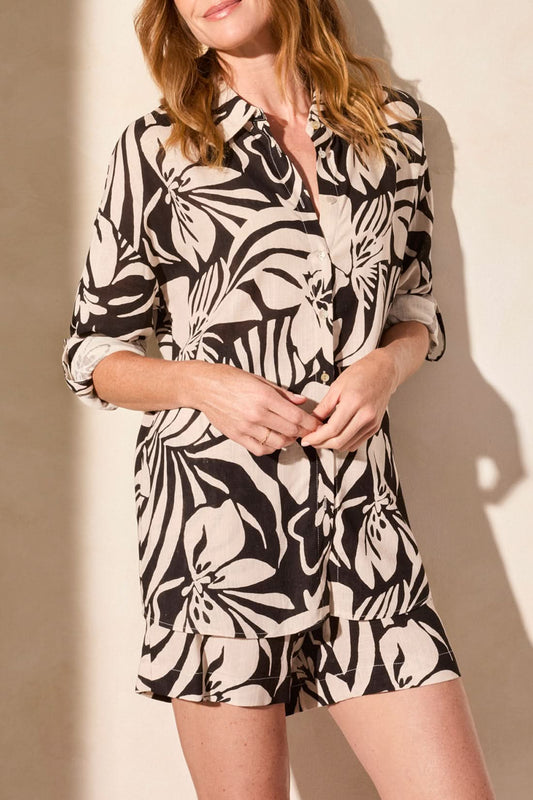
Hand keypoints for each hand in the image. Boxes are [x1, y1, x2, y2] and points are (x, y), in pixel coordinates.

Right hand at [196, 363, 323, 455]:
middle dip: (304, 432)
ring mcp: (246, 427)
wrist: (203, 386)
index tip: (318, 425)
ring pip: (278, 443)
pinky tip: (275, 440)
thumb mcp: (259, 379)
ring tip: (292, 434)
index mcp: (264, 397)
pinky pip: (261, 449)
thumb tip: (302, 401)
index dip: (311, 423)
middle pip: (290, 431)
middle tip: (309, 430)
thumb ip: (282, 393)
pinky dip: (272, 448)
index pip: (296, 416)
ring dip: (289, 440)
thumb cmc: (230, 378)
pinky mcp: (237, 436)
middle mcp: (257, 414)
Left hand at [300, 349, 398, 451]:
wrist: (384, 371)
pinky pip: (357, 443)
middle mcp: (366, 415)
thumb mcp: (337, 386)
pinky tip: (336, 437)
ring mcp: (372, 423)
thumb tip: (313, 421)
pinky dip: (344, 443)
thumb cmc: (361, 373)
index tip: (307, 439)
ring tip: (322, 438)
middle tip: (312, 440)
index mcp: (354, 402)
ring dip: (332, 445)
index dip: (317, 437)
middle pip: (340, 441)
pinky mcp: (375, 427)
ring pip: (348, 445)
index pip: (332, 429)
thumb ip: (324, 406)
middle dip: (322, 444)